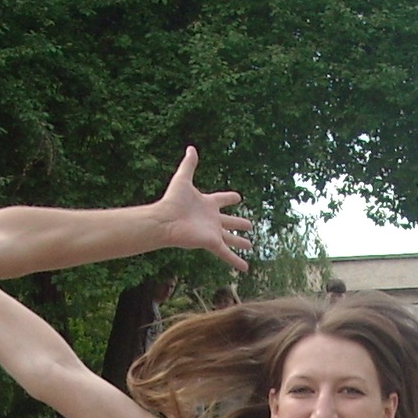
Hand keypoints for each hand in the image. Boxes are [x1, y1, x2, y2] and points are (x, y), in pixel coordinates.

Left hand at [153, 146, 251, 270]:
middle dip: (239, 223)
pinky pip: (227, 254)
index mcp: (207, 203)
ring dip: (240, 242)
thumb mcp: (183, 179)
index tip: (238, 197)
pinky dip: (236, 261)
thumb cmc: (172, 200)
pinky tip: (246, 269)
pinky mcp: (212, 243)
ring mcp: (212, 232)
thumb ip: (189, 164)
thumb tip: (191, 147)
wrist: (166, 220)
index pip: (221, 199)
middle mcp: (211, 219)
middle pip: (229, 222)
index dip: (229, 198)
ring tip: (251, 245)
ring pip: (231, 238)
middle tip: (250, 225)